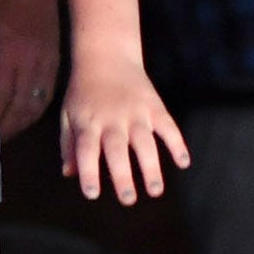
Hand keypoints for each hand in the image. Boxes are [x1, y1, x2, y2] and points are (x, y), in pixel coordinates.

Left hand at [0, 0, 62, 136]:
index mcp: (8, 58)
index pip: (0, 101)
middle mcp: (31, 67)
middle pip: (20, 110)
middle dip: (6, 130)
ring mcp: (47, 66)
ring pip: (36, 106)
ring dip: (22, 125)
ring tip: (8, 136)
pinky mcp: (56, 63)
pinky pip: (47, 96)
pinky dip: (36, 112)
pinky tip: (26, 118)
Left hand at [57, 54, 189, 204]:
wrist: (106, 55)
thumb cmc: (84, 91)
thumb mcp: (69, 115)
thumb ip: (69, 145)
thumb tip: (70, 174)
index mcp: (88, 123)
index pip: (86, 151)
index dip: (88, 172)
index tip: (92, 194)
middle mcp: (112, 119)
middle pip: (117, 150)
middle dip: (123, 176)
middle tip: (128, 199)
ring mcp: (135, 112)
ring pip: (145, 142)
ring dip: (151, 167)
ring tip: (155, 191)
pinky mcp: (154, 106)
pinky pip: (168, 126)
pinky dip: (177, 143)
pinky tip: (183, 162)